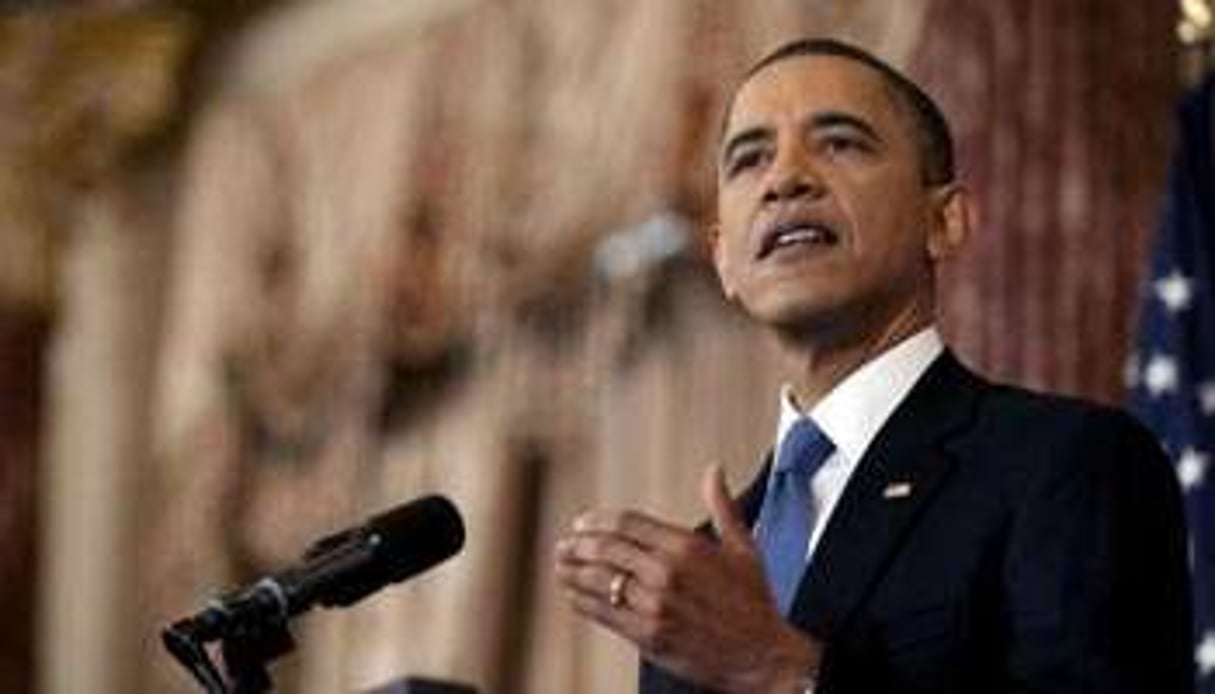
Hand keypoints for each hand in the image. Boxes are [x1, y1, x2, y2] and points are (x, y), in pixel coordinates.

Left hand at [555, 464, 821, 692]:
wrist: (762, 656)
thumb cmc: (754, 603)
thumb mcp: (743, 548)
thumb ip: (722, 506)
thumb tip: (715, 470)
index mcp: (686, 547)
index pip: (627, 523)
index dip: (598, 522)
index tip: (583, 524)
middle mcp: (666, 573)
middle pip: (607, 549)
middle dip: (579, 545)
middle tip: (565, 544)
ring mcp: (655, 605)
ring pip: (600, 581)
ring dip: (574, 572)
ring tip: (561, 566)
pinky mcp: (647, 635)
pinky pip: (605, 613)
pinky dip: (584, 602)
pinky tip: (574, 596)